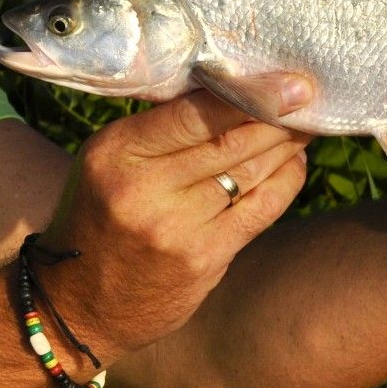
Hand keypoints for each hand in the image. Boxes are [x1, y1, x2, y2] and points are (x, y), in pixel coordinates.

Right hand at [37, 74, 313, 363]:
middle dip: (276, 116)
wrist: (80, 306)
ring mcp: (175, 227)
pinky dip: (285, 183)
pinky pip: (259, 210)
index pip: (193, 112)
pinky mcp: (203, 259)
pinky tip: (294, 164)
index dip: (248, 94)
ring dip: (285, 146)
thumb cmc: (99, 220)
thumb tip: (231, 91)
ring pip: (249, 173)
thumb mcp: (108, 165)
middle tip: (306, 96)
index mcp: (116, 152)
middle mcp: (142, 188)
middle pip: (228, 140)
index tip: (287, 81)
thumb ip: (159, 132)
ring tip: (303, 126)